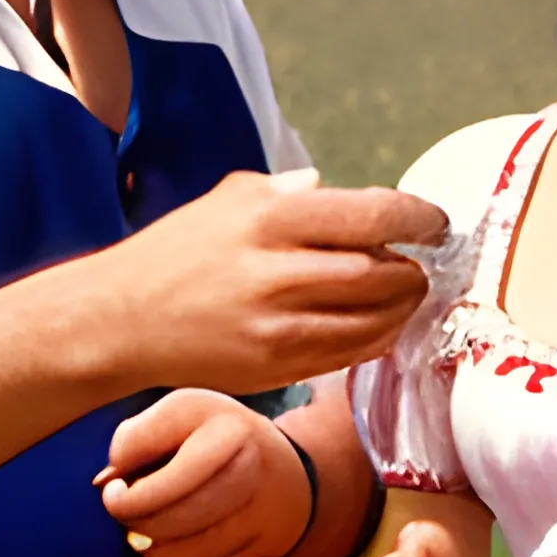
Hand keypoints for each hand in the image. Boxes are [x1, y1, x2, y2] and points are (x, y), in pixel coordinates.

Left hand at [96, 390, 309, 556]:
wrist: (290, 478)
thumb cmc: (219, 439)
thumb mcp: (184, 413)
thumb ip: (138, 437)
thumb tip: (105, 481)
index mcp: (223, 427)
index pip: (157, 475)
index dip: (120, 490)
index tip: (114, 486)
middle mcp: (246, 466)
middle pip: (165, 516)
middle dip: (131, 520)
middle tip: (123, 510)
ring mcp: (258, 512)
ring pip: (177, 550)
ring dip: (146, 545)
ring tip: (143, 528)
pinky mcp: (259, 549)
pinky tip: (167, 545)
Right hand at [108, 170, 448, 398]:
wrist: (122, 319)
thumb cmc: (176, 251)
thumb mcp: (229, 199)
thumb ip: (289, 192)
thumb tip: (339, 191)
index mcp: (269, 219)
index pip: (372, 216)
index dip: (418, 219)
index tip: (434, 222)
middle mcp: (277, 272)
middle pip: (381, 272)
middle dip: (414, 270)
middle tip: (421, 263)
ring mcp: (278, 325)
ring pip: (373, 319)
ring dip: (402, 307)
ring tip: (405, 294)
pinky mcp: (276, 365)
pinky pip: (350, 354)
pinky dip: (377, 338)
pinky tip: (380, 325)